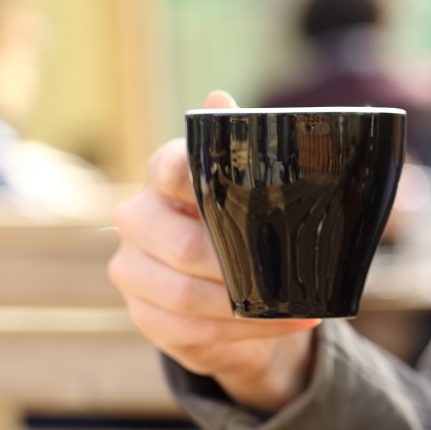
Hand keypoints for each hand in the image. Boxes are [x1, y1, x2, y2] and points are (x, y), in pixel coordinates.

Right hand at [109, 91, 319, 414]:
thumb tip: (219, 98)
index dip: (203, 181)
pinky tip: (282, 324)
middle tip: (290, 271)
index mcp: (161, 177)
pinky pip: (190, 331)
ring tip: (297, 305)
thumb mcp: (248, 187)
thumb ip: (241, 150)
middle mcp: (137, 220)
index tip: (250, 197)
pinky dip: (243, 332)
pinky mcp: (145, 316)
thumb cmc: (237, 224)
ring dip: (247, 306)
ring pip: (184, 294)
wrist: (222, 289)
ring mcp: (133, 271)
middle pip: (182, 244)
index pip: (171, 170)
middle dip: (241, 264)